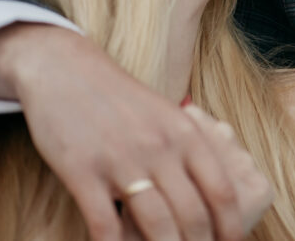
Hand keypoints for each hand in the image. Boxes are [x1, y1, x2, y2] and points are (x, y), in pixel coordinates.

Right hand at [0, 23, 253, 240]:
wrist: (65, 70)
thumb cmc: (120, 100)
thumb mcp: (167, 116)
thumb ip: (191, 151)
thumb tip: (217, 194)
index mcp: (186, 133)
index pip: (221, 191)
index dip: (229, 228)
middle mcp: (160, 147)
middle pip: (193, 214)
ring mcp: (122, 159)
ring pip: (156, 224)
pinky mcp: (83, 171)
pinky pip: (104, 223)